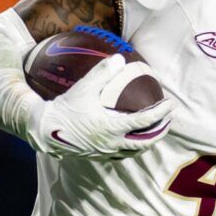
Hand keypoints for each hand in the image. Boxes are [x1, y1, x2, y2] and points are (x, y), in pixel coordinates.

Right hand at [32, 54, 173, 158]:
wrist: (44, 131)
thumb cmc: (65, 108)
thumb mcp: (84, 88)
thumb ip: (103, 72)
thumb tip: (120, 58)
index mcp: (112, 127)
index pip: (145, 122)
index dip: (160, 113)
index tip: (170, 105)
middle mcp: (112, 143)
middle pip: (145, 142)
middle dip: (160, 132)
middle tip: (168, 122)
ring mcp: (105, 152)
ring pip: (134, 151)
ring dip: (147, 143)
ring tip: (154, 132)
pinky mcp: (97, 156)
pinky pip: (121, 155)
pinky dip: (131, 149)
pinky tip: (130, 141)